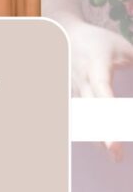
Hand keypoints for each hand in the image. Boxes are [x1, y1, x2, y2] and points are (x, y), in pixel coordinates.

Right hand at [65, 18, 132, 159]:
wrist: (68, 35)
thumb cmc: (99, 42)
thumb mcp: (123, 47)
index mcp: (95, 67)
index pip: (102, 91)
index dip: (109, 111)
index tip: (116, 128)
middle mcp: (83, 81)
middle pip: (90, 111)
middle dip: (103, 134)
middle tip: (117, 157)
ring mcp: (76, 90)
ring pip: (85, 117)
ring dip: (98, 137)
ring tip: (115, 156)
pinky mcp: (74, 96)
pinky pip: (83, 117)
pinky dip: (93, 131)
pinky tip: (103, 144)